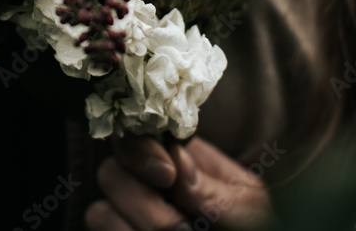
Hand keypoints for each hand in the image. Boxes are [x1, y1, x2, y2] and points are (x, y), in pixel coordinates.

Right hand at [85, 134, 270, 229]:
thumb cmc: (257, 227)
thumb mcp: (247, 210)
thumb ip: (214, 190)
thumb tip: (177, 157)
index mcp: (182, 162)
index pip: (138, 134)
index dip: (142, 150)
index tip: (167, 174)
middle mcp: (149, 186)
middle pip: (111, 171)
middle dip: (141, 201)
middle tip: (181, 227)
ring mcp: (132, 217)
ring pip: (99, 211)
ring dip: (132, 225)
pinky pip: (98, 229)